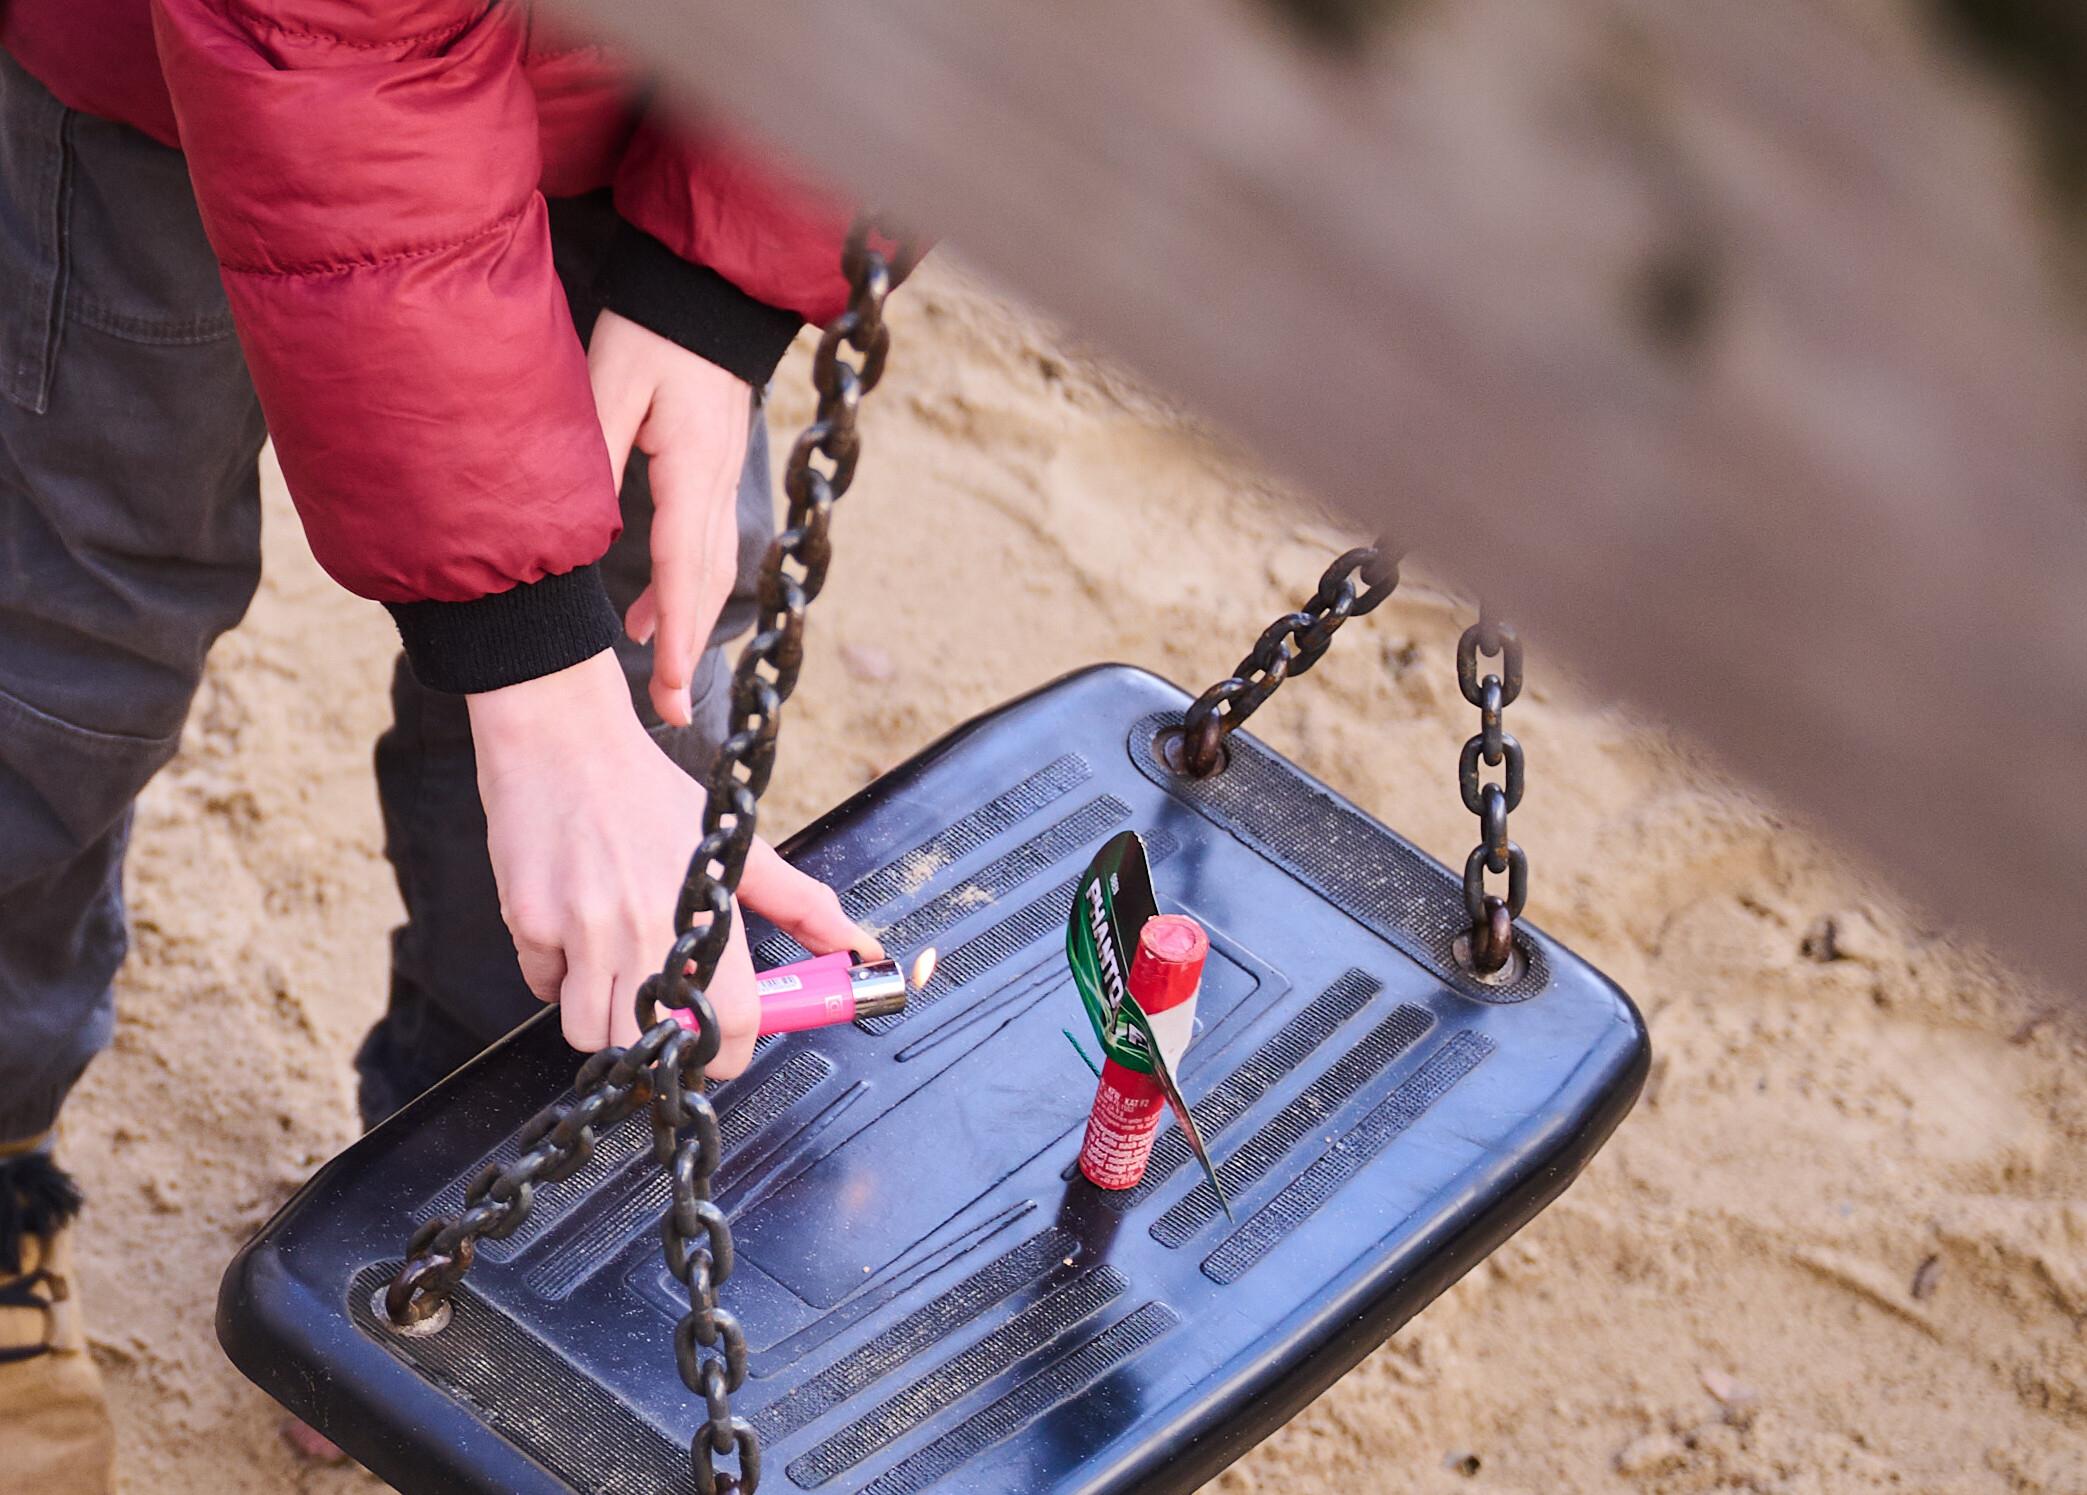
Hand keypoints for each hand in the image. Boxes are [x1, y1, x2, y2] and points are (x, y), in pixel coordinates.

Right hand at [468, 651, 881, 1073]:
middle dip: (653, 1043)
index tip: (718, 1049)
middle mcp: (645, 927)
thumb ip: (801, 904)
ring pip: (584, 1031)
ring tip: (612, 964)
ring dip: (598, 1013)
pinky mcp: (527, 923)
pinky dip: (556, 976)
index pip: (729, 1024)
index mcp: (705, 912)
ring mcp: (581, 929)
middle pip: (646, 1046)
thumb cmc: (647, 791)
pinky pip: (542, 988)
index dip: (726, 1054)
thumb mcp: (737, 842)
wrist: (563, 739)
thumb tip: (858, 947)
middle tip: (658, 1011)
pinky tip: (571, 932)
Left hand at [588, 309, 752, 728]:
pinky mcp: (712, 472)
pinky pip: (705, 546)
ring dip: (683, 622)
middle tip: (670, 712)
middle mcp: (715, 485)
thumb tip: (573, 534)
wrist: (704, 293)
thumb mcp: (608, 389)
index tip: (666, 689)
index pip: (681, 571)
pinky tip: (648, 607)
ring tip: (654, 668)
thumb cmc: (652, 332)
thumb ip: (592, 460)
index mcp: (691, 470)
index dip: (672, 635)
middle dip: (686, 650)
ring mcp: (720, 480)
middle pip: (707, 586)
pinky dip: (683, 587)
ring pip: (711, 571)